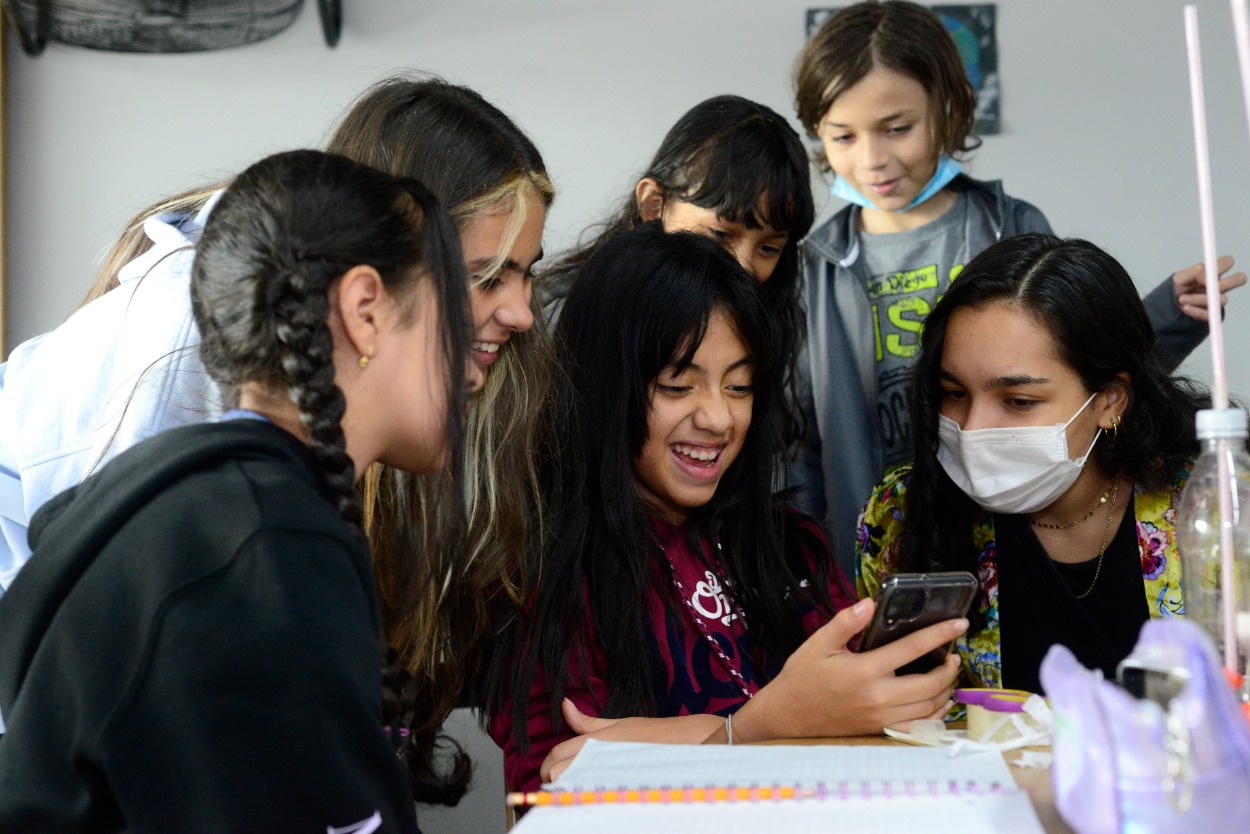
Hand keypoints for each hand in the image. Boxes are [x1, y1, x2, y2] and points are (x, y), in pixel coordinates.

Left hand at [539, 698, 722, 782]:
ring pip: (574, 785)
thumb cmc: (654, 734)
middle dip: (552, 782)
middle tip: (556, 791)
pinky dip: (588, 798)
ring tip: (572, 795)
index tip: (547, 776)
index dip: (547, 767)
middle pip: (559, 771)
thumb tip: (565, 705)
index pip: (558, 753)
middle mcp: (602, 752)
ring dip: (568, 791)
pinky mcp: (624, 785)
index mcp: (598, 738)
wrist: (691, 743)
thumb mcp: (620, 723)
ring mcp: (612, 770)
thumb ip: (588, 721)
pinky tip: (592, 800)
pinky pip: (596, 795)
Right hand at [729, 598, 964, 741]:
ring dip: (946, 690)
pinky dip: (935, 714)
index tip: (959, 624)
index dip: (940, 634)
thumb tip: (870, 602)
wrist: (788, 715)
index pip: (912, 648)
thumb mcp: (819, 643)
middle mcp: (878, 696)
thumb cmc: (802, 677)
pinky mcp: (880, 729)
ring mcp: (881, 716)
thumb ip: (846, 622)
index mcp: (865, 670)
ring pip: (929, 707)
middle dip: (949, 667)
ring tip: (948, 674)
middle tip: (954, 654)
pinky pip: (918, 726)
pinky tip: (937, 701)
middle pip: (930, 684)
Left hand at [1172, 255, 1246, 320]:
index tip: (1200, 276)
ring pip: (1222, 299)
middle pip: (1240, 278)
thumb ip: (1192, 272)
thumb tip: (1205, 274)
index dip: (1220, 267)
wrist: (1170, 305)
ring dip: (1199, 299)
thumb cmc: (1179, 288)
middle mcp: (1220, 286)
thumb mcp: (1179, 278)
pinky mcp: (1214, 314)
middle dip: (1227, 283)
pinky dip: (1197, 311)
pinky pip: (1213, 314)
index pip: (1228, 262)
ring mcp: (1219, 300)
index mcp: (1213, 273)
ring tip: (1182, 299)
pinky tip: (1186, 308)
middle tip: (1208, 287)